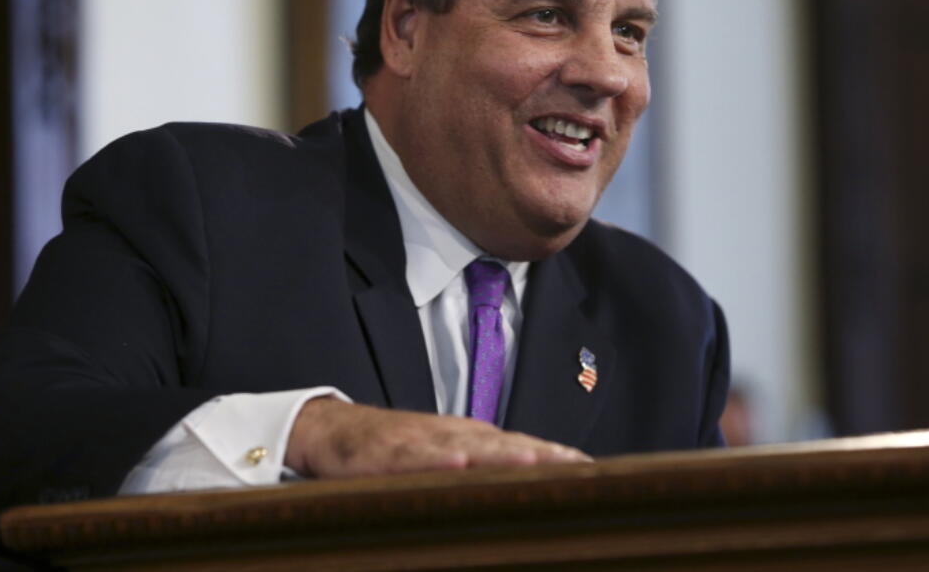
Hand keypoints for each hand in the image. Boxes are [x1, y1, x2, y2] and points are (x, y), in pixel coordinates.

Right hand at [285, 397, 590, 477]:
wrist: (334, 431)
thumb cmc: (396, 452)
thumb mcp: (445, 460)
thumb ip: (482, 473)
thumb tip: (524, 496)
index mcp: (472, 440)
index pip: (523, 447)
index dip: (557, 458)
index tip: (594, 471)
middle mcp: (454, 435)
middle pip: (505, 444)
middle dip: (542, 455)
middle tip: (579, 469)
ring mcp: (422, 441)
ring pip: (467, 446)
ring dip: (501, 454)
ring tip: (533, 460)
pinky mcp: (387, 453)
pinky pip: (414, 457)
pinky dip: (436, 459)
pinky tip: (456, 465)